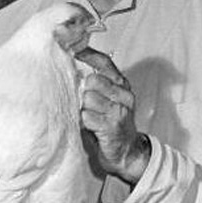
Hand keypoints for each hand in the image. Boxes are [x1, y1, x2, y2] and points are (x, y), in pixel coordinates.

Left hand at [75, 48, 151, 182]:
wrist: (128, 152)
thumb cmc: (114, 124)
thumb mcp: (110, 100)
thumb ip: (98, 85)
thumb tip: (73, 68)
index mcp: (122, 85)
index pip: (104, 62)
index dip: (87, 54)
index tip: (73, 49)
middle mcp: (124, 95)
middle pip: (93, 81)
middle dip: (85, 93)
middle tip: (88, 105)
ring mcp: (119, 110)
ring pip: (88, 98)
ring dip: (84, 109)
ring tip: (92, 117)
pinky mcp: (112, 125)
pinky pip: (87, 116)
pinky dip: (85, 122)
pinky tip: (92, 127)